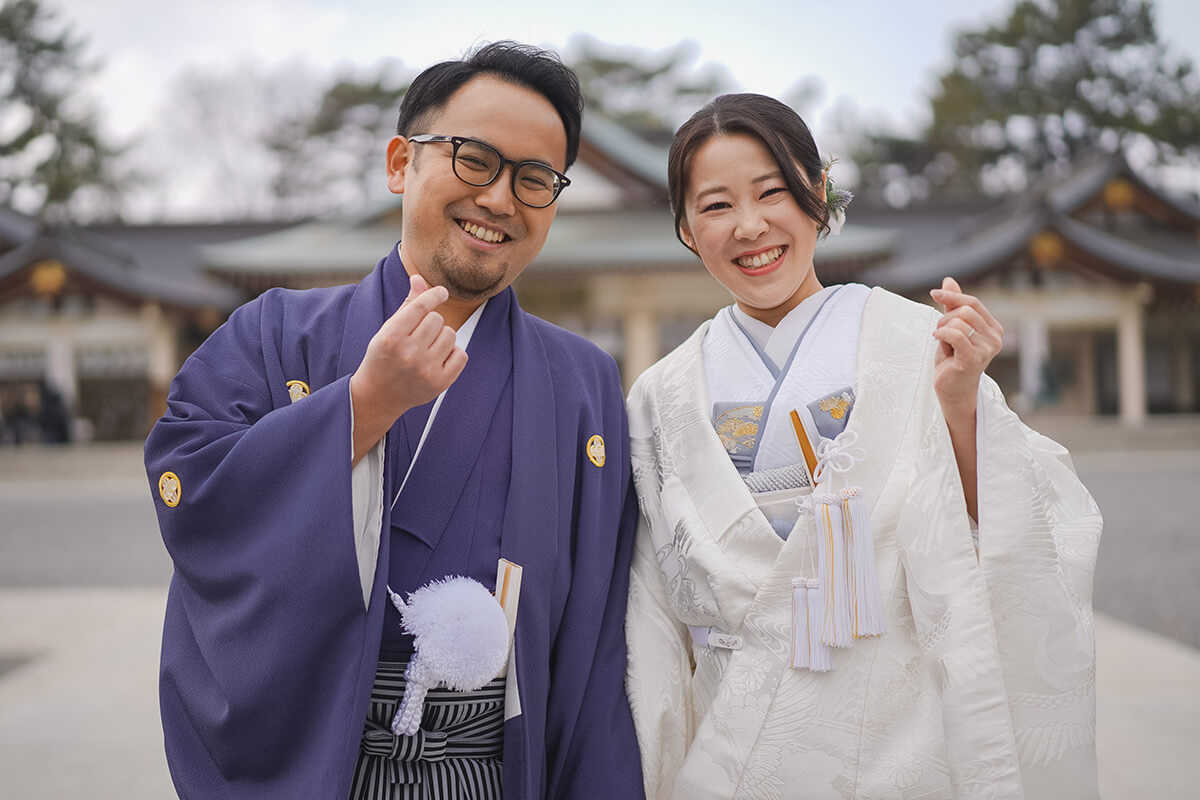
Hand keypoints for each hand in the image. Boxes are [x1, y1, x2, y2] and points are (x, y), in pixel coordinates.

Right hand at [349, 274, 467, 461]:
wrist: (379, 396)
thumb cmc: (383, 357)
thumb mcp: (388, 330)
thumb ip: (407, 305)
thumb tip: (420, 279)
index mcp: (391, 337)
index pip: (421, 307)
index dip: (434, 295)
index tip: (442, 292)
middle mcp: (408, 353)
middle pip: (437, 319)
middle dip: (431, 323)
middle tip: (419, 336)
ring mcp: (425, 370)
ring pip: (450, 334)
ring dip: (442, 337)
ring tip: (427, 348)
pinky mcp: (440, 383)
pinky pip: (461, 354)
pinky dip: (453, 353)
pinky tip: (438, 359)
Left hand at [930, 277, 1003, 416]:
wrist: (952, 387)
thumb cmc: (953, 358)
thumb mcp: (952, 327)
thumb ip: (953, 305)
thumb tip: (948, 280)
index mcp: (993, 328)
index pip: (973, 303)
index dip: (952, 296)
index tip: (933, 294)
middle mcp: (995, 337)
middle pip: (966, 311)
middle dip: (946, 318)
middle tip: (939, 331)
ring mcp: (987, 349)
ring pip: (959, 322)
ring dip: (943, 329)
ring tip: (942, 342)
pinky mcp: (974, 358)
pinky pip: (955, 334)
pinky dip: (942, 334)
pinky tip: (938, 340)